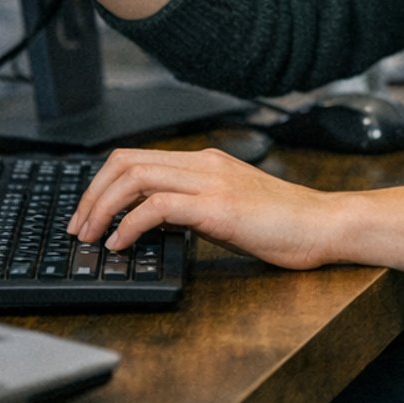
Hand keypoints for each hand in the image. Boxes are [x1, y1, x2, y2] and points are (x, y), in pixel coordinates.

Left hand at [67, 146, 341, 270]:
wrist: (325, 225)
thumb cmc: (284, 224)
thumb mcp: (229, 209)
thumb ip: (193, 207)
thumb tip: (150, 223)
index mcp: (206, 161)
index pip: (136, 157)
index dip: (101, 184)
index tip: (88, 215)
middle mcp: (205, 164)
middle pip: (125, 162)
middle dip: (91, 195)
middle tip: (79, 228)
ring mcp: (212, 182)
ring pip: (135, 177)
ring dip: (102, 209)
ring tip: (93, 237)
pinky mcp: (219, 207)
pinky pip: (158, 207)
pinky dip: (130, 225)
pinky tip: (123, 245)